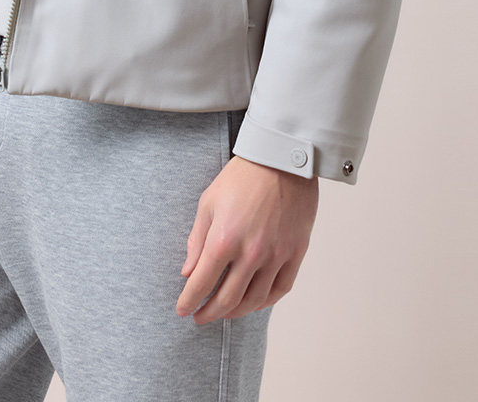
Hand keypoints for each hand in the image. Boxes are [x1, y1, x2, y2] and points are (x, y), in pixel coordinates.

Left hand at [176, 156, 317, 321]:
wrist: (281, 159)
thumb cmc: (241, 177)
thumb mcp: (208, 202)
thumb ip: (197, 240)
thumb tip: (188, 273)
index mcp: (224, 239)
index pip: (201, 284)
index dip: (189, 301)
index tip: (182, 310)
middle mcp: (251, 253)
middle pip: (227, 300)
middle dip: (209, 313)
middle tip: (200, 318)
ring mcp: (276, 255)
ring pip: (254, 300)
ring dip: (235, 312)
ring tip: (224, 313)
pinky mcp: (295, 253)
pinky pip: (280, 289)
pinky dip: (265, 302)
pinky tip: (253, 302)